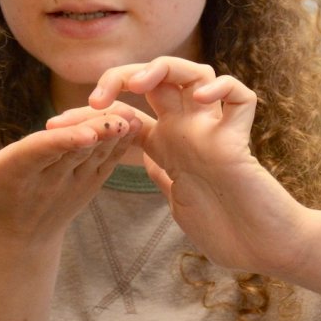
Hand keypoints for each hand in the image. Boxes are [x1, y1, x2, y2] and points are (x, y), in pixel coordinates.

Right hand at [0, 106, 140, 245]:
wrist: (16, 240)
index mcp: (15, 174)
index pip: (41, 154)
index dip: (63, 142)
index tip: (86, 132)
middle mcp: (48, 181)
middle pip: (75, 151)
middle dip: (97, 134)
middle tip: (119, 114)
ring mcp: (72, 185)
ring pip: (96, 156)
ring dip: (114, 137)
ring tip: (132, 114)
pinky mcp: (89, 185)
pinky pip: (108, 162)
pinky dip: (122, 144)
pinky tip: (136, 123)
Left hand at [80, 57, 310, 274]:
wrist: (265, 251)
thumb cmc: (228, 233)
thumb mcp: (180, 203)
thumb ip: (163, 178)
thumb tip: (143, 163)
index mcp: (170, 146)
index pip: (127, 113)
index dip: (91, 115)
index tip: (54, 127)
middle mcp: (190, 131)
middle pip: (156, 80)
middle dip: (122, 77)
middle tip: (95, 98)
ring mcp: (215, 131)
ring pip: (194, 72)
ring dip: (164, 69)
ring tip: (141, 85)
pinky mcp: (241, 139)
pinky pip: (239, 96)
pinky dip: (222, 88)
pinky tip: (201, 99)